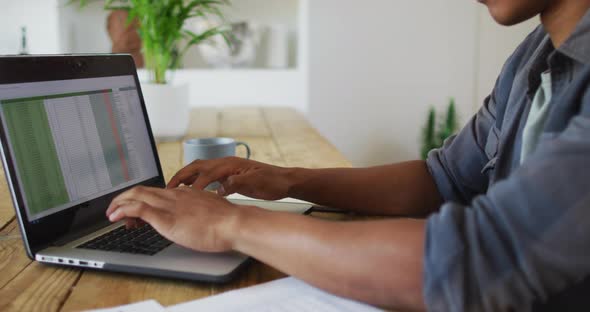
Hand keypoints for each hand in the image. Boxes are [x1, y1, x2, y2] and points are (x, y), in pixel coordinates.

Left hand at [106, 186, 247, 251]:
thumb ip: (198, 212)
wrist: (234, 223)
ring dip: (119, 204)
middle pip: (141, 190)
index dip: (139, 198)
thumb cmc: (227, 222)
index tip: (134, 210)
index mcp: (184, 194)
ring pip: (136, 196)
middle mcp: (174, 195)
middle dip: (123, 199)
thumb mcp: (209, 212)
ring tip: (110, 214)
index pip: (155, 191)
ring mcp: (169, 205)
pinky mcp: (166, 217)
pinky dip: (123, 210)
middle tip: (115, 210)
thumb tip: (196, 219)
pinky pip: (138, 209)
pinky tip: (115, 216)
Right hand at [167, 157, 292, 199]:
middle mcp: (226, 163)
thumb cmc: (273, 182)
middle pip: (196, 167)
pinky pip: (207, 175)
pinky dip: (196, 181)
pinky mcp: (229, 174)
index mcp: (231, 165)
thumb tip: (220, 188)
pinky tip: (191, 191)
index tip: (183, 197)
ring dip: (186, 177)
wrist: (285, 180)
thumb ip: (237, 184)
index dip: (194, 185)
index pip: (206, 174)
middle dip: (180, 176)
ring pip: (200, 169)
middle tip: (167, 188)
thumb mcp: (256, 184)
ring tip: (173, 189)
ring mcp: (227, 168)